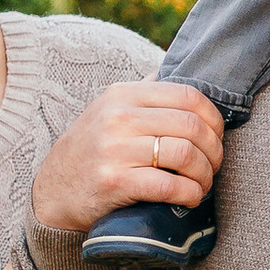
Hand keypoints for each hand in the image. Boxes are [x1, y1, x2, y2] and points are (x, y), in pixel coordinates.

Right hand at [28, 80, 226, 238]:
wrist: (53, 191)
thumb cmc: (92, 149)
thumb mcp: (109, 109)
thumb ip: (144, 92)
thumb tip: (181, 71)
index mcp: (123, 94)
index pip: (188, 96)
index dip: (213, 119)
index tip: (216, 137)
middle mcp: (118, 117)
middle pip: (191, 127)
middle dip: (213, 151)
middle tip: (213, 166)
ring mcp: (115, 150)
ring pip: (185, 156)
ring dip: (204, 175)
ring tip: (202, 184)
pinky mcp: (115, 183)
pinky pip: (169, 186)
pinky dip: (189, 194)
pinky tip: (189, 198)